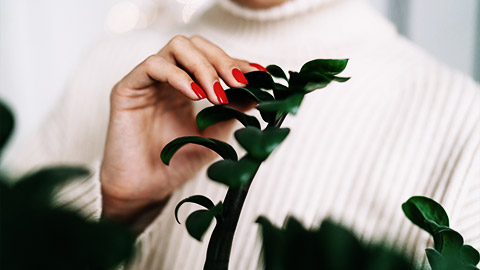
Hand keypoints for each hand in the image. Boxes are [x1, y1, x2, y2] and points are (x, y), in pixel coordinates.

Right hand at [100, 35, 260, 223]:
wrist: (144, 189)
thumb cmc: (174, 164)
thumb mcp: (213, 136)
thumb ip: (231, 112)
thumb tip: (257, 93)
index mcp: (187, 86)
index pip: (212, 59)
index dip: (236, 63)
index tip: (259, 75)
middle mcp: (168, 78)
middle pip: (196, 45)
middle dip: (222, 60)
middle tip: (239, 83)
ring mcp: (148, 81)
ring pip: (177, 46)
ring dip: (203, 67)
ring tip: (216, 95)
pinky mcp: (128, 88)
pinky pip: (153, 66)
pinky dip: (178, 76)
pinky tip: (195, 95)